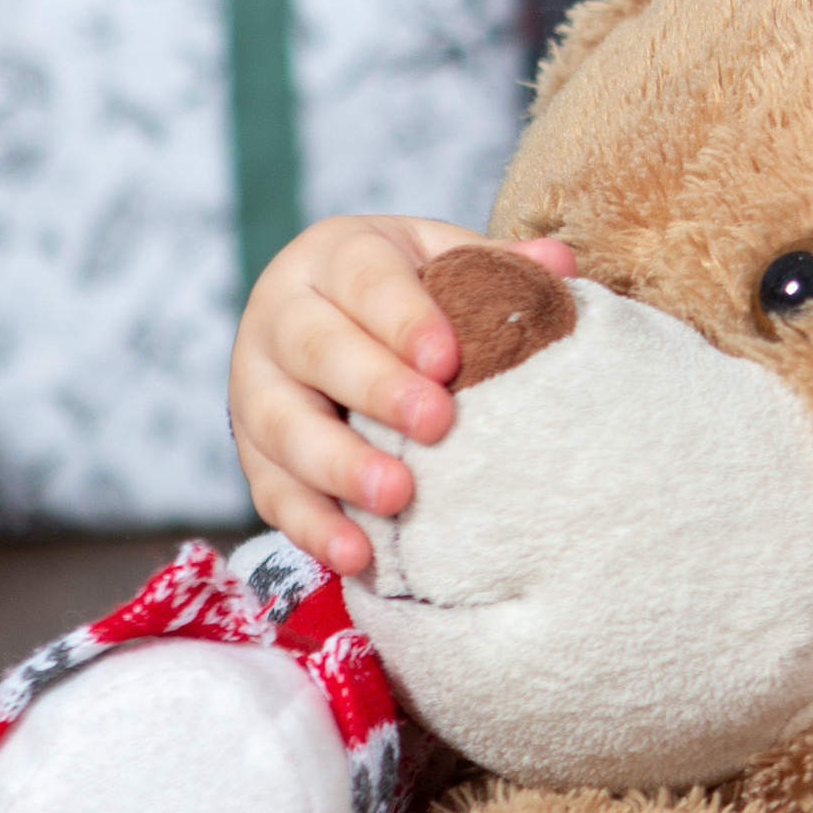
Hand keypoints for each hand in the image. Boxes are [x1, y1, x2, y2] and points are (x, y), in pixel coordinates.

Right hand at [227, 215, 577, 575]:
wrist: (321, 321)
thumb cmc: (399, 294)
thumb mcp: (439, 262)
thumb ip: (493, 265)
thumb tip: (559, 262)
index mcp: (333, 258)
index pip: (365, 280)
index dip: (403, 319)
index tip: (447, 359)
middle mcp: (280, 318)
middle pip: (316, 349)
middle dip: (376, 388)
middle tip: (435, 424)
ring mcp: (255, 389)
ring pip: (283, 426)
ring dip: (339, 465)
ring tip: (396, 496)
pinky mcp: (253, 455)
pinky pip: (273, 493)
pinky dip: (313, 527)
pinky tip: (357, 555)